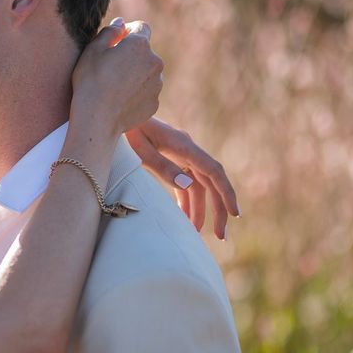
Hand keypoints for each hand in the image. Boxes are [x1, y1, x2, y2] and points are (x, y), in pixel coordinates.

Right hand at [70, 18, 162, 138]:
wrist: (97, 118)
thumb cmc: (90, 81)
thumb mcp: (93, 50)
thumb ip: (109, 32)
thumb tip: (121, 23)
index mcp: (140, 45)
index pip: (141, 27)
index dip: (128, 31)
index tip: (116, 41)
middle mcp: (155, 62)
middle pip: (145, 52)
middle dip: (131, 55)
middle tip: (110, 67)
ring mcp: (157, 84)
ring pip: (147, 72)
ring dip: (135, 74)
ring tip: (114, 86)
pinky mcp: (155, 103)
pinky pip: (146, 92)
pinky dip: (136, 93)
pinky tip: (119, 100)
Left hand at [127, 117, 240, 239]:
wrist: (118, 116)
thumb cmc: (127, 131)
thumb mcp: (139, 151)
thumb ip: (162, 167)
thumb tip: (187, 185)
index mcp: (183, 146)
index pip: (213, 171)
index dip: (227, 193)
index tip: (235, 214)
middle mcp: (187, 150)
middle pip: (210, 183)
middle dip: (217, 210)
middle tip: (221, 236)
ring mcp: (180, 154)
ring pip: (198, 186)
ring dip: (199, 209)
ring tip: (195, 234)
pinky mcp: (172, 159)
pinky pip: (185, 183)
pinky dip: (186, 201)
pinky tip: (184, 218)